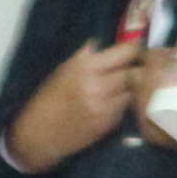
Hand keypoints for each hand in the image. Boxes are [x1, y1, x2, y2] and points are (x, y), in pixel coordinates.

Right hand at [4, 39, 142, 173]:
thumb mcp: (62, 71)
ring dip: (129, 88)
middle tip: (130, 67)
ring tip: (119, 86)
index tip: (136, 47)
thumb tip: (99, 43)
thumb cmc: (48, 98)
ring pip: (133, 92)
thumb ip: (84, 57)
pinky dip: (121, 104)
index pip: (124, 53)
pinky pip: (124, 109)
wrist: (40, 134)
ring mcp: (106, 108)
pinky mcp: (108, 124)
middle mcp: (99, 86)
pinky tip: (109, 103)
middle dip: (133, 69)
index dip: (133, 48)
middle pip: (133, 73)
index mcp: (86, 68)